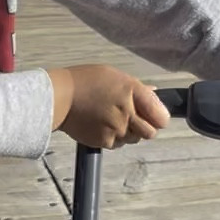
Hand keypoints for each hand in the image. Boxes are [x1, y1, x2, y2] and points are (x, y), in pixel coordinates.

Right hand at [48, 64, 170, 150]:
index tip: (155, 117)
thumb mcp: (114, 75)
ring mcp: (116, 129)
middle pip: (150, 132)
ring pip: (134, 139)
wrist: (58, 97)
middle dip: (145, 127)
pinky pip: (117, 144)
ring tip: (111, 118)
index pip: (161, 117)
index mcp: (133, 91)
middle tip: (132, 118)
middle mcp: (127, 112)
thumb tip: (154, 93)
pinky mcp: (104, 141)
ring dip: (128, 132)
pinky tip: (102, 125)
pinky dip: (113, 138)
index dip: (160, 118)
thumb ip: (137, 87)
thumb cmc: (84, 81)